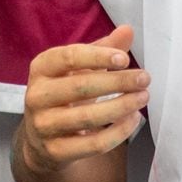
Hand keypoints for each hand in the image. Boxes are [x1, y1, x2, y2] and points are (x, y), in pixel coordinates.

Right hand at [18, 25, 148, 175]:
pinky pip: (92, 144)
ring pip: (88, 117)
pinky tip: (133, 120)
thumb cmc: (65, 93)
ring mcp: (43, 126)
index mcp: (41, 68)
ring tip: (143, 97)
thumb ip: (103, 49)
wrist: (40, 140)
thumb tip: (127, 30)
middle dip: (118, 82)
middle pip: (81, 87)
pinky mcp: (55, 151)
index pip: (69, 57)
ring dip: (121, 107)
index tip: (125, 59)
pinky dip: (117, 133)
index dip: (98, 57)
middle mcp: (37, 96)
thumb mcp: (79, 69)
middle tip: (144, 79)